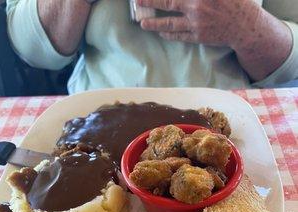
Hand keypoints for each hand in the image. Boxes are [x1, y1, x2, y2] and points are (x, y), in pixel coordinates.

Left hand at [137, 0, 260, 48]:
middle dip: (150, 1)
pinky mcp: (198, 36)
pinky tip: (160, 31)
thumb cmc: (235, 2)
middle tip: (137, 0)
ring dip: (154, 23)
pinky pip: (179, 36)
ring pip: (170, 23)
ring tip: (143, 23)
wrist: (245, 26)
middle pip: (168, 2)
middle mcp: (196, 6)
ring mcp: (196, 23)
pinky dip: (168, 33)